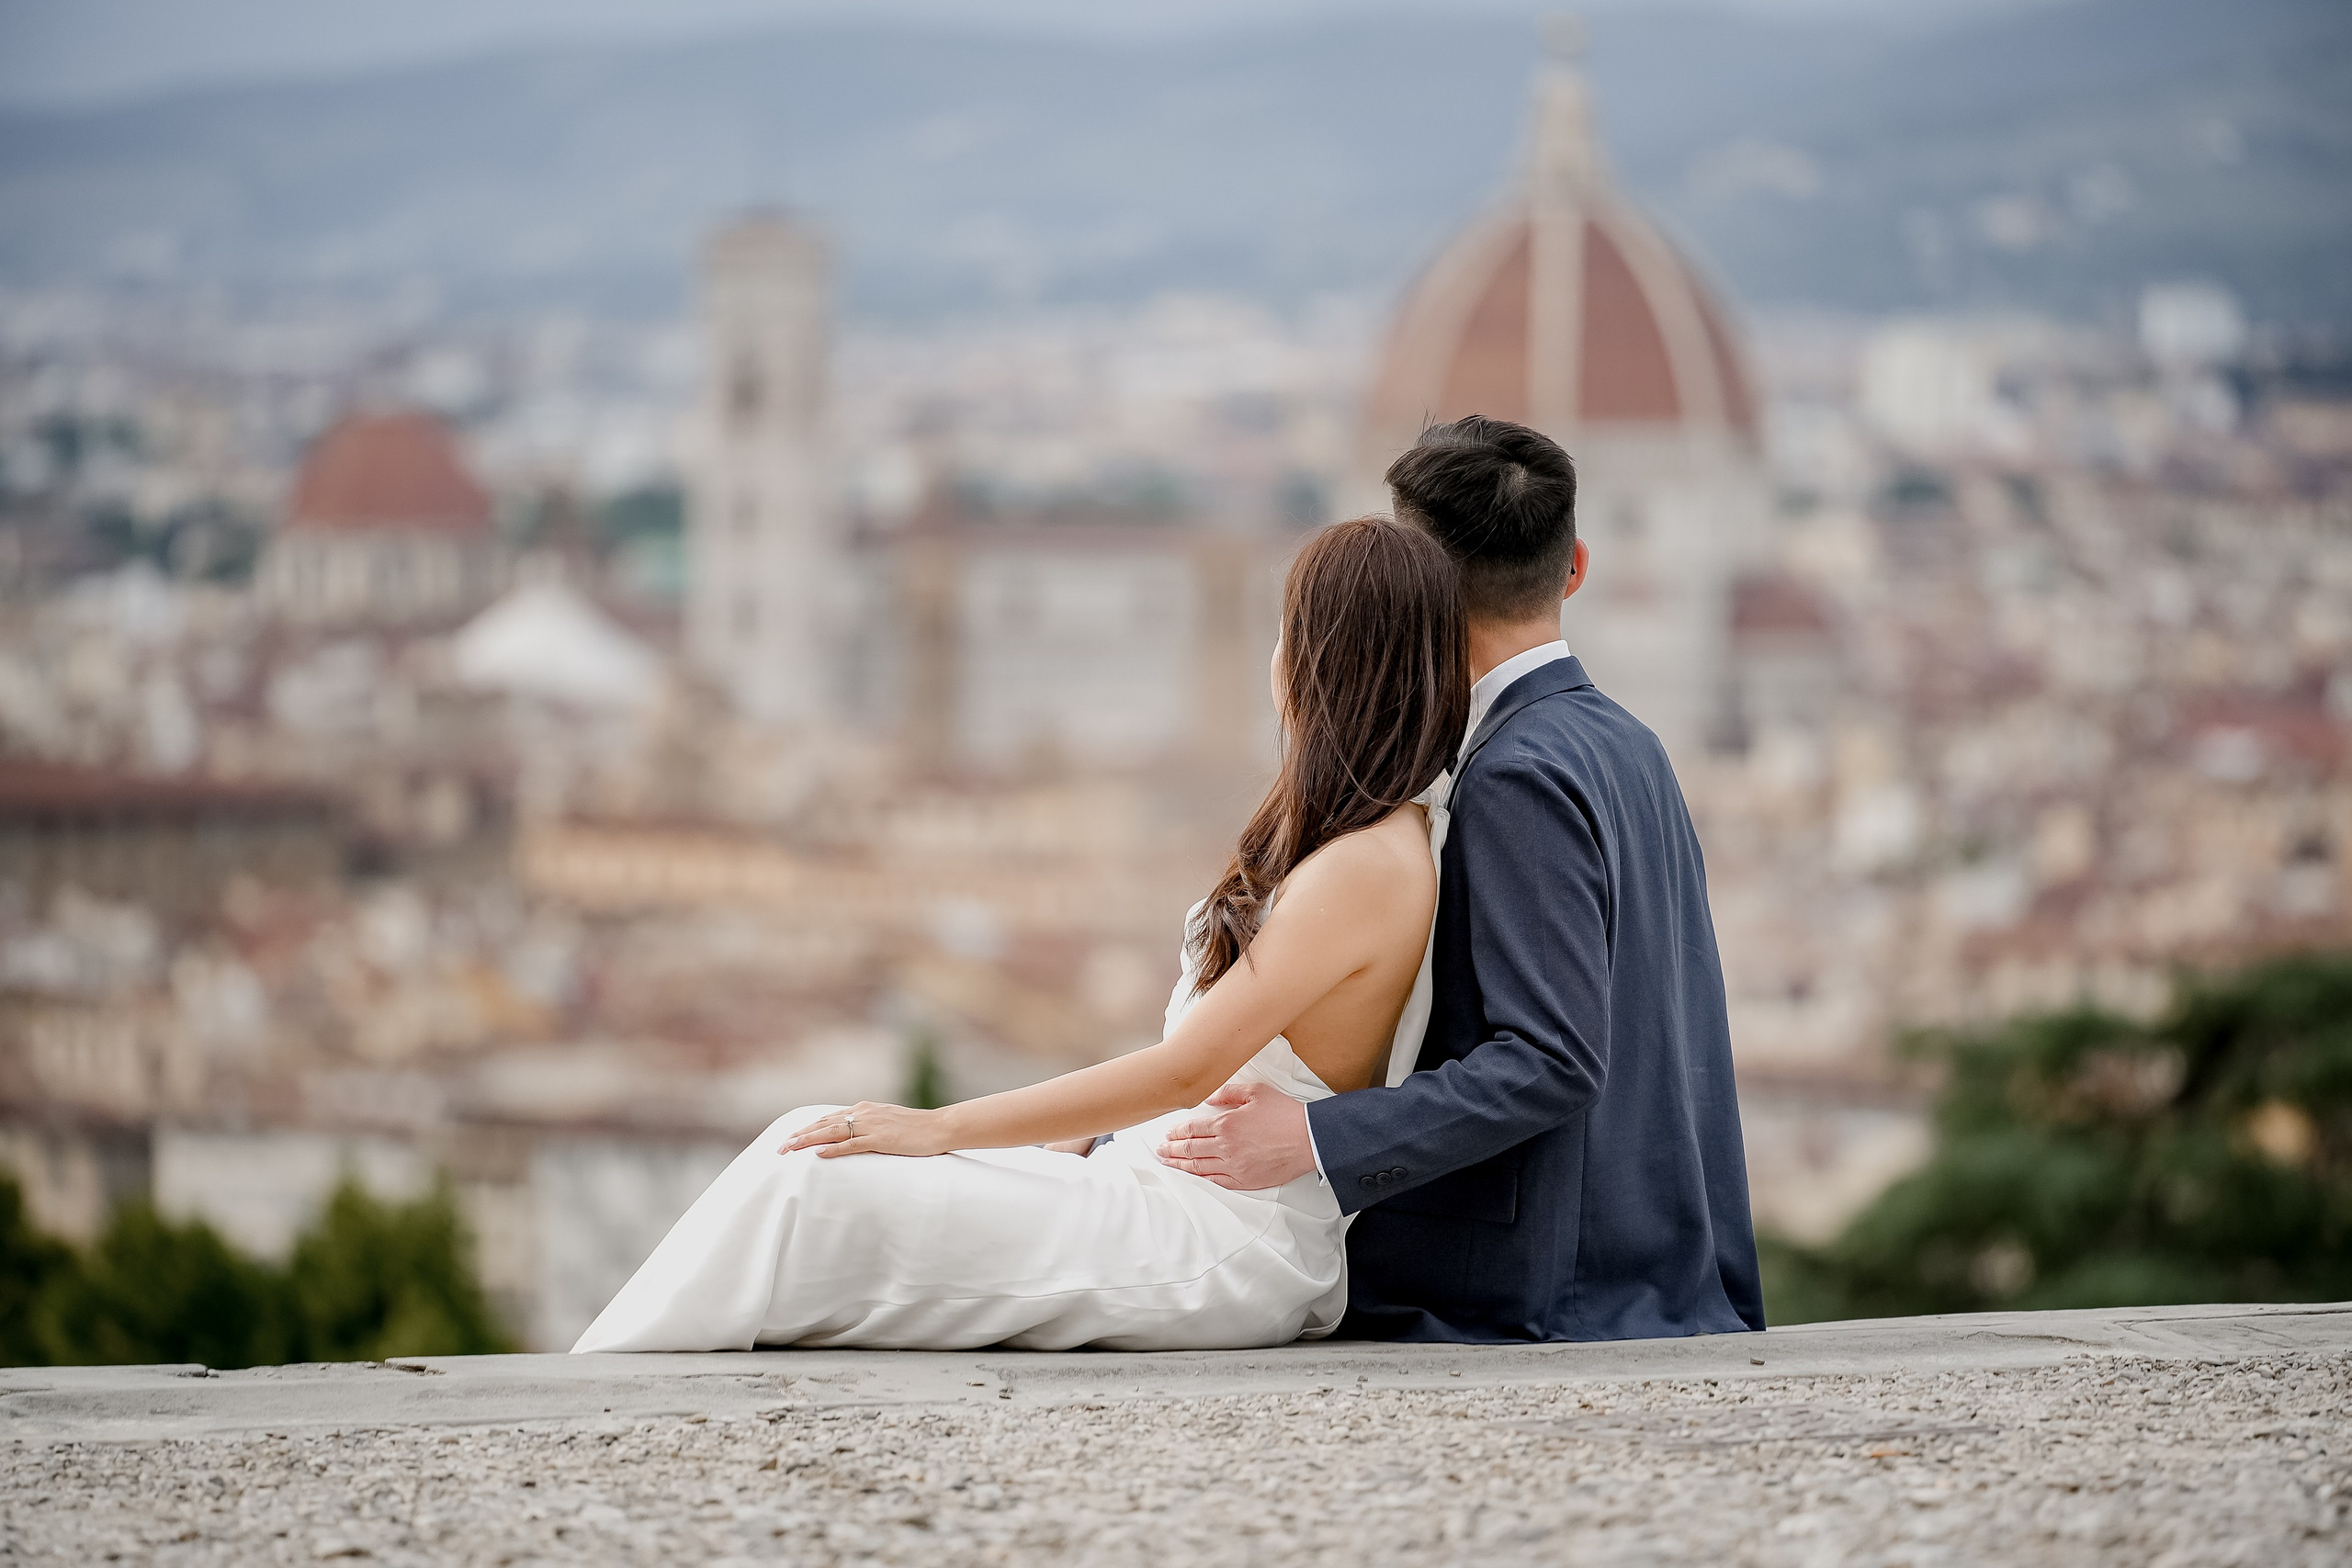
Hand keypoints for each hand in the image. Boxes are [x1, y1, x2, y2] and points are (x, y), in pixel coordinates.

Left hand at [781, 1102, 952, 1158]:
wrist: (940, 1127)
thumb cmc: (917, 1129)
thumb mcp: (888, 1123)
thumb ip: (869, 1127)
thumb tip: (852, 1138)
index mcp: (865, 1109)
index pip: (828, 1118)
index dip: (806, 1129)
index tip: (789, 1139)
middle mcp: (864, 1113)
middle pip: (824, 1124)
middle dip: (799, 1136)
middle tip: (779, 1149)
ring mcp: (872, 1125)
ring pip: (832, 1132)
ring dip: (808, 1141)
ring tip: (789, 1150)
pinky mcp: (881, 1139)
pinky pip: (852, 1144)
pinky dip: (834, 1149)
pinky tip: (819, 1154)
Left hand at [1155, 1080, 1316, 1189]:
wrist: (1309, 1139)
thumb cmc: (1284, 1114)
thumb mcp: (1255, 1092)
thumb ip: (1228, 1092)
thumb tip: (1209, 1098)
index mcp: (1226, 1123)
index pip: (1192, 1128)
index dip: (1176, 1131)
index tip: (1168, 1132)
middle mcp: (1226, 1146)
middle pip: (1190, 1148)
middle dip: (1171, 1148)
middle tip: (1160, 1149)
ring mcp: (1234, 1165)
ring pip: (1198, 1166)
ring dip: (1179, 1164)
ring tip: (1168, 1162)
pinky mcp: (1244, 1180)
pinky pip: (1216, 1181)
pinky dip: (1200, 1178)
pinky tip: (1192, 1176)